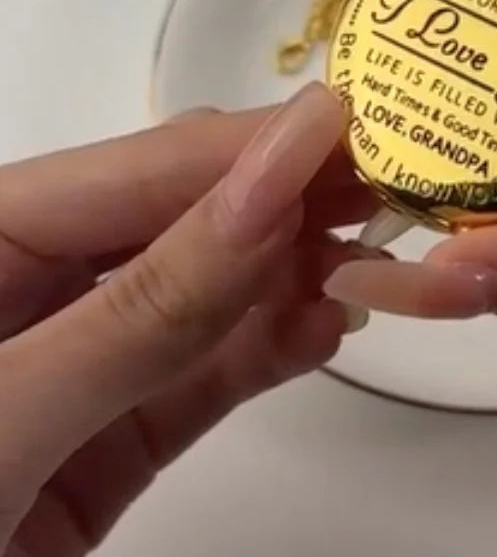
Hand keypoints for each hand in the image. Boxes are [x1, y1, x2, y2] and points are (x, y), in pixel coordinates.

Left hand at [0, 84, 369, 556]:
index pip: (142, 165)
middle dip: (288, 202)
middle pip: (186, 217)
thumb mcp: (11, 409)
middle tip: (393, 190)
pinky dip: (272, 350)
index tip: (359, 126)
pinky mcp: (116, 434)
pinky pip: (206, 374)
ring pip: (211, 295)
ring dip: (296, 277)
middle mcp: (37, 279)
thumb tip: (274, 190)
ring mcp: (84, 357)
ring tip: (377, 265)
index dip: (253, 144)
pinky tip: (328, 328)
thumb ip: (148, 305)